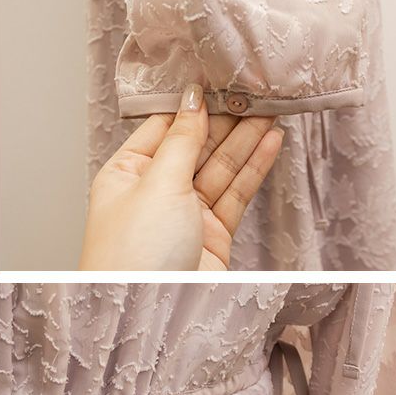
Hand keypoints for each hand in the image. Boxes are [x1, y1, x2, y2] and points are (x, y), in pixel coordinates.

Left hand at [79, 84, 283, 270]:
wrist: (148, 316)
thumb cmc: (134, 254)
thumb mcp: (157, 183)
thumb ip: (182, 140)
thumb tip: (191, 99)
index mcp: (124, 174)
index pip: (161, 128)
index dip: (190, 105)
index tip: (217, 78)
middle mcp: (152, 192)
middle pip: (193, 146)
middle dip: (222, 120)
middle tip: (253, 90)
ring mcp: (183, 215)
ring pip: (218, 168)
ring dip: (244, 139)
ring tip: (271, 108)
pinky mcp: (211, 236)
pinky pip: (234, 193)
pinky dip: (253, 167)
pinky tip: (270, 141)